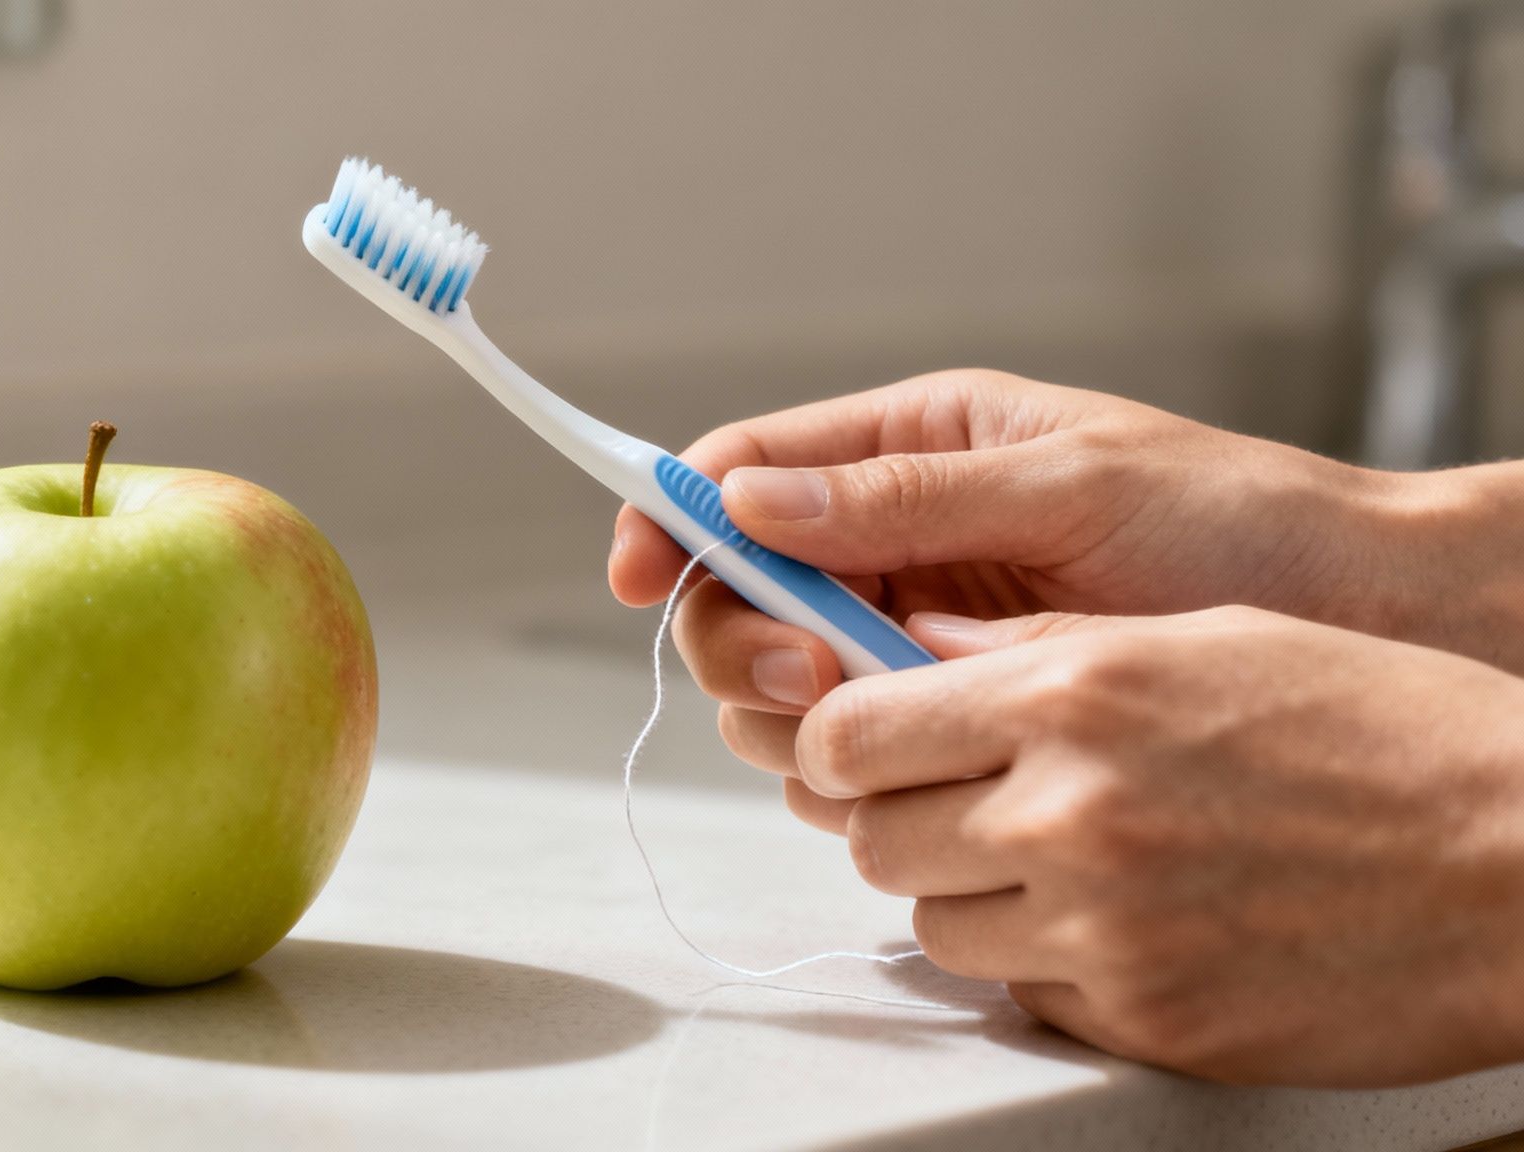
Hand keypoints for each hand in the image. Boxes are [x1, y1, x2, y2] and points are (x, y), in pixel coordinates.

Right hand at [611, 370, 1468, 702]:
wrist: (1353, 622)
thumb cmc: (1235, 523)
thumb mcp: (1071, 484)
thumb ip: (905, 498)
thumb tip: (747, 497)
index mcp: (915, 451)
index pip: (745, 469)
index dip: (669, 514)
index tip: (633, 570)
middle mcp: (896, 542)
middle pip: (736, 589)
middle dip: (743, 633)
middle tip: (811, 670)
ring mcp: (917, 635)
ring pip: (779, 682)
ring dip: (798, 707)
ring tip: (891, 710)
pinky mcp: (951, 717)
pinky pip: (850, 750)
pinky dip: (856, 766)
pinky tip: (926, 760)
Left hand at [780, 606, 1523, 1085]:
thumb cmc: (1388, 731)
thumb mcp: (1206, 634)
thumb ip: (1038, 644)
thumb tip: (917, 647)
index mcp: (1074, 693)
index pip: (849, 732)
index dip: (842, 736)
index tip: (866, 736)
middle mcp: (1069, 812)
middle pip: (873, 837)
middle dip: (899, 816)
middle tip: (961, 799)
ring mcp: (1103, 928)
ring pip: (935, 926)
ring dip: (970, 893)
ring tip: (1060, 858)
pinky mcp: (1144, 1019)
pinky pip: (1024, 994)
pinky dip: (1047, 961)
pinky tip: (1125, 918)